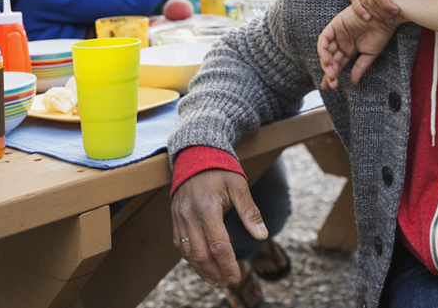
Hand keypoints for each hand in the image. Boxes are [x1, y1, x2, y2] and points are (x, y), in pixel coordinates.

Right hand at [171, 169, 267, 286]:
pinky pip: (180, 245)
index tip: (237, 276)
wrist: (196, 156)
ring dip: (202, 270)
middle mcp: (189, 216)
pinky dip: (190, 259)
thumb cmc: (221, 170)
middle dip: (215, 272)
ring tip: (216, 280)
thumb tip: (262, 235)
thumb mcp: (239, 186)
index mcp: (207, 208)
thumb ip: (250, 212)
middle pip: (201, 254)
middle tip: (229, 282)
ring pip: (188, 253)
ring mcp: (179, 218)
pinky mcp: (174, 219)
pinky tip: (201, 265)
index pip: (218, 245)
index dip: (227, 264)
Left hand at [318, 5, 402, 88]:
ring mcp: (337, 33)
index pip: (337, 64)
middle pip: (330, 59)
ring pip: (325, 51)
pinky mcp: (335, 25)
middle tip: (331, 83)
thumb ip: (359, 67)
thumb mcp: (369, 54)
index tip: (331, 87)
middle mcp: (342, 42)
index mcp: (349, 49)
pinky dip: (322, 49)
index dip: (332, 75)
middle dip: (329, 72)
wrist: (384, 18)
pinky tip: (326, 60)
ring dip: (326, 63)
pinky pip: (324, 38)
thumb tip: (353, 82)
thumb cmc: (380, 34)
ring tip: (330, 74)